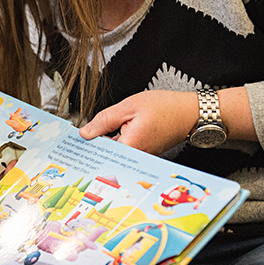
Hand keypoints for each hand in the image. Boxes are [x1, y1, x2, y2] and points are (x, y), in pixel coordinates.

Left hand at [78, 90, 196, 154]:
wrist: (191, 112)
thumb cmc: (166, 107)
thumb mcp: (129, 106)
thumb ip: (104, 120)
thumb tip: (85, 133)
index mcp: (131, 146)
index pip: (99, 152)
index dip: (85, 146)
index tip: (72, 142)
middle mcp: (136, 157)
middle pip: (107, 155)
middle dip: (94, 145)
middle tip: (82, 136)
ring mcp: (141, 158)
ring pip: (116, 153)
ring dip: (106, 144)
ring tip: (98, 133)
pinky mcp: (145, 154)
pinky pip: (126, 151)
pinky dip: (117, 143)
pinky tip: (114, 134)